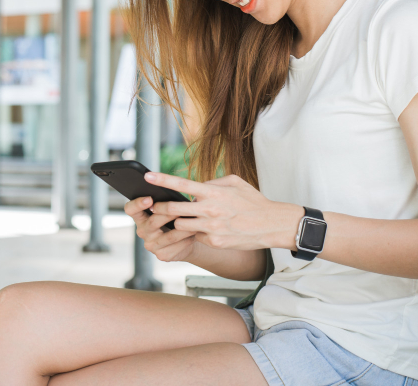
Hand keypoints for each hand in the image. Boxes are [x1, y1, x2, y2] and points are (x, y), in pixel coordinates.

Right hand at [123, 194, 198, 262]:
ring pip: (168, 235)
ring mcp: (151, 245)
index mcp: (140, 217)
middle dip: (167, 213)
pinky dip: (187, 238)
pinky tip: (195, 231)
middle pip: (152, 222)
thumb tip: (175, 190)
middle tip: (180, 205)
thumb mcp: (169, 208)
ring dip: (182, 226)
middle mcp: (142, 231)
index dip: (137, 204)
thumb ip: (166, 201)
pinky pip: (176, 245)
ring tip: (194, 218)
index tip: (149, 198)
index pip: (130, 209)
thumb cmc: (175, 218)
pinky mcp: (162, 255)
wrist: (185, 240)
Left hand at [146, 172, 303, 250]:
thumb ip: (213, 182)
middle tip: (155, 207)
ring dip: (179, 223)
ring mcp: (211, 227)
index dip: (162, 181)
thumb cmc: (253, 201)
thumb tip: (198, 185)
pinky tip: (208, 230)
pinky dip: (198, 233)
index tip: (147, 177)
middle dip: (160, 208)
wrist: (271, 224)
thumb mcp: (235, 182)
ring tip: (185, 219)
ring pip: (181, 226)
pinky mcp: (214, 241)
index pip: (181, 184)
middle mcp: (209, 209)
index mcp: (212, 192)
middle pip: (173, 209)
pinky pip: (197, 236)